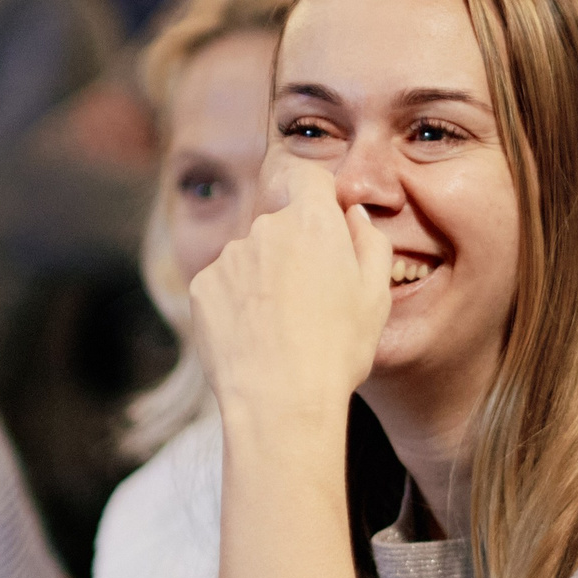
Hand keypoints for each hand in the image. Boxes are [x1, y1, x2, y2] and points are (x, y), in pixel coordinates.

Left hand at [188, 158, 391, 430]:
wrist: (279, 402)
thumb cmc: (337, 350)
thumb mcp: (376, 295)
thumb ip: (369, 242)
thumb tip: (351, 216)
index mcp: (312, 221)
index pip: (306, 175)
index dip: (315, 193)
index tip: (323, 222)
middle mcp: (264, 228)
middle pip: (279, 224)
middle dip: (293, 251)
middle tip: (311, 302)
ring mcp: (228, 257)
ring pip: (250, 257)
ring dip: (263, 280)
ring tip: (281, 329)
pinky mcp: (201, 287)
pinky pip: (223, 285)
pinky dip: (236, 304)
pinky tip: (253, 337)